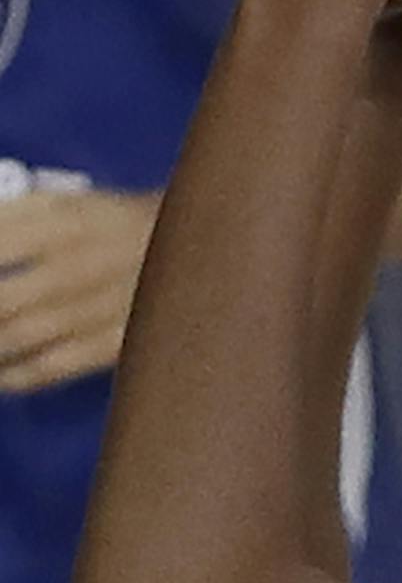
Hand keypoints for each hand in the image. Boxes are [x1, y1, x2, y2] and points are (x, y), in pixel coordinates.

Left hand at [0, 186, 160, 390]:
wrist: (201, 247)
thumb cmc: (115, 224)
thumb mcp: (67, 204)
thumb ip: (14, 217)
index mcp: (62, 219)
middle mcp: (77, 262)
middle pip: (1, 300)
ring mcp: (97, 306)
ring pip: (21, 335)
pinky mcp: (117, 342)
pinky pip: (55, 365)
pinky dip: (19, 375)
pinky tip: (2, 378)